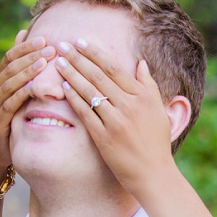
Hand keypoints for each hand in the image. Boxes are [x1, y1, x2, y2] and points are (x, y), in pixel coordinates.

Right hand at [0, 30, 55, 173]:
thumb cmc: (10, 120)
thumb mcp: (16, 95)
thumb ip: (21, 73)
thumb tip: (24, 39)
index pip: (9, 57)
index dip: (25, 47)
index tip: (44, 39)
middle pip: (10, 67)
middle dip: (30, 56)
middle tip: (49, 48)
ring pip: (9, 84)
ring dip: (27, 72)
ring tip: (44, 63)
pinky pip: (9, 105)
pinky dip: (21, 94)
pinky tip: (33, 87)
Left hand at [51, 37, 190, 194]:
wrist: (154, 174)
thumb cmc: (157, 143)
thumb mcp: (159, 111)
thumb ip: (149, 86)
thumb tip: (141, 63)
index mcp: (142, 97)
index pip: (114, 68)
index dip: (95, 53)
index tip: (80, 42)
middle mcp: (129, 106)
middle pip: (98, 76)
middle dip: (78, 58)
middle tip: (61, 45)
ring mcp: (116, 121)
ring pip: (89, 92)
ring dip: (72, 74)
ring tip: (58, 62)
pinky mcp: (104, 137)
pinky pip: (86, 113)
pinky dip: (74, 99)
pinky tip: (63, 88)